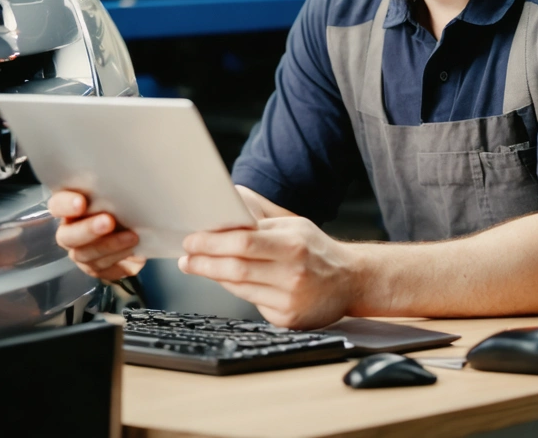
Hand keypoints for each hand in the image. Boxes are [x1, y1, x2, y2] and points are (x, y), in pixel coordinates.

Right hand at [48, 190, 145, 281]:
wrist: (138, 229)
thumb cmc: (122, 204)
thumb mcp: (116, 193)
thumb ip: (112, 189)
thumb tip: (125, 182)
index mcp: (69, 208)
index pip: (57, 205)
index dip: (65, 205)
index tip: (81, 202)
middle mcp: (69, 232)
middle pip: (68, 236)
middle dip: (88, 229)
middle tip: (108, 222)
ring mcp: (81, 253)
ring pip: (86, 255)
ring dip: (109, 246)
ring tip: (131, 237)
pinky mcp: (96, 269)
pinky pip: (103, 269)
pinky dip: (119, 261)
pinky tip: (133, 251)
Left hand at [179, 216, 357, 328]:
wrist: (351, 280)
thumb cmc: (316, 249)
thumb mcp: (294, 226)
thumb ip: (260, 223)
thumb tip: (222, 219)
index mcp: (293, 244)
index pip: (243, 241)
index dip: (211, 242)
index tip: (191, 240)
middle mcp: (293, 273)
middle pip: (236, 268)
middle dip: (204, 262)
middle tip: (186, 257)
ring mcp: (290, 299)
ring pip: (239, 288)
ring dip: (214, 277)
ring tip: (197, 266)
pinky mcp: (288, 319)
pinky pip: (252, 304)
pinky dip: (237, 291)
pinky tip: (228, 282)